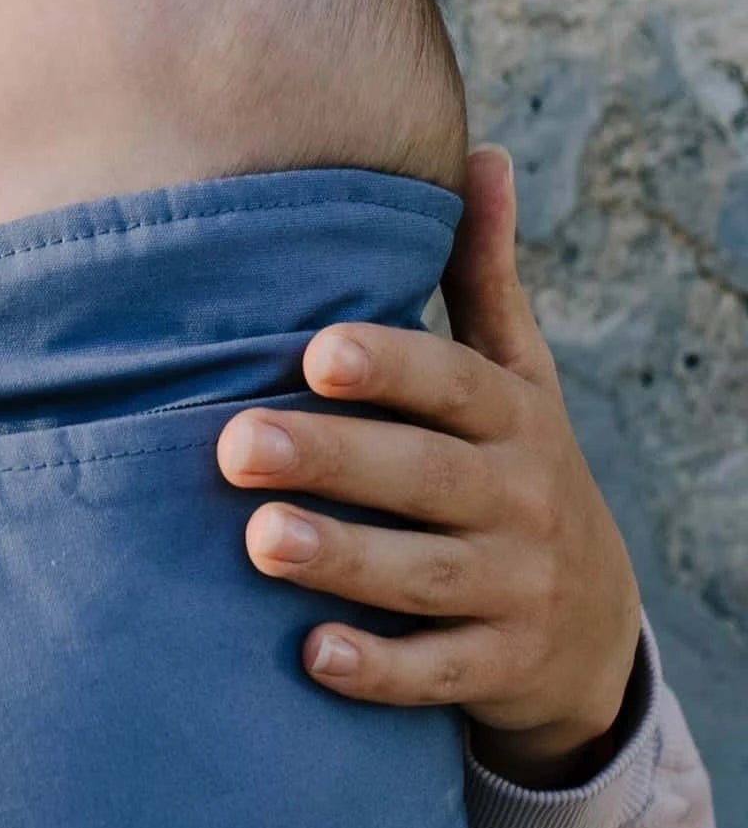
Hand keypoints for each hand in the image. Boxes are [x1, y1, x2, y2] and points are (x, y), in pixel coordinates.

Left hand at [216, 147, 641, 786]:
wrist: (590, 630)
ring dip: (345, 557)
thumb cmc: (512, 473)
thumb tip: (481, 153)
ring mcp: (514, 590)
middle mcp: (521, 499)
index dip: (394, 369)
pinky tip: (311, 657)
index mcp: (513, 419)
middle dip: (334, 460)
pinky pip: (439, 674)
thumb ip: (483, 279)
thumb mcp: (516, 379)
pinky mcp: (498, 668)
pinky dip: (380, 670)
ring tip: (259, 541)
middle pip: (426, 477)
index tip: (317, 351)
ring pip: (425, 576)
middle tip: (236, 444)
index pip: (457, 385)